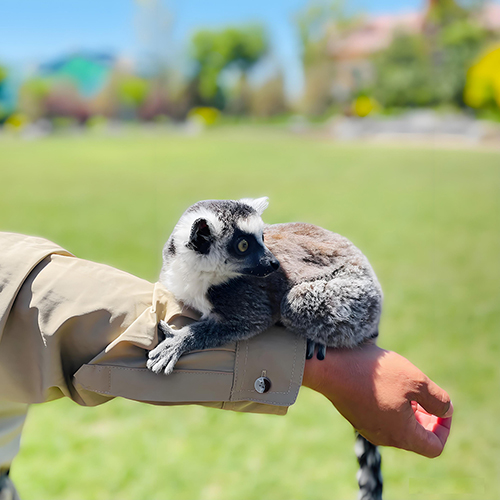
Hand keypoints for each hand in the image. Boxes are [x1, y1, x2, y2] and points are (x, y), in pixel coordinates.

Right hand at [302, 343, 452, 457]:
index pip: (434, 446)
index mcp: (402, 434)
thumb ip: (438, 399)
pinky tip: (383, 382)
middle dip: (426, 416)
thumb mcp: (416, 380)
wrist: (329, 365)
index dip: (444, 428)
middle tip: (423, 392)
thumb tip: (445, 410)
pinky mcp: (355, 415)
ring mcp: (367, 427)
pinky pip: (380, 417)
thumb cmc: (374, 373)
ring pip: (397, 426)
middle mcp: (384, 437)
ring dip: (407, 409)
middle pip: (415, 437)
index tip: (440, 405)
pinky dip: (390, 405)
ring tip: (403, 384)